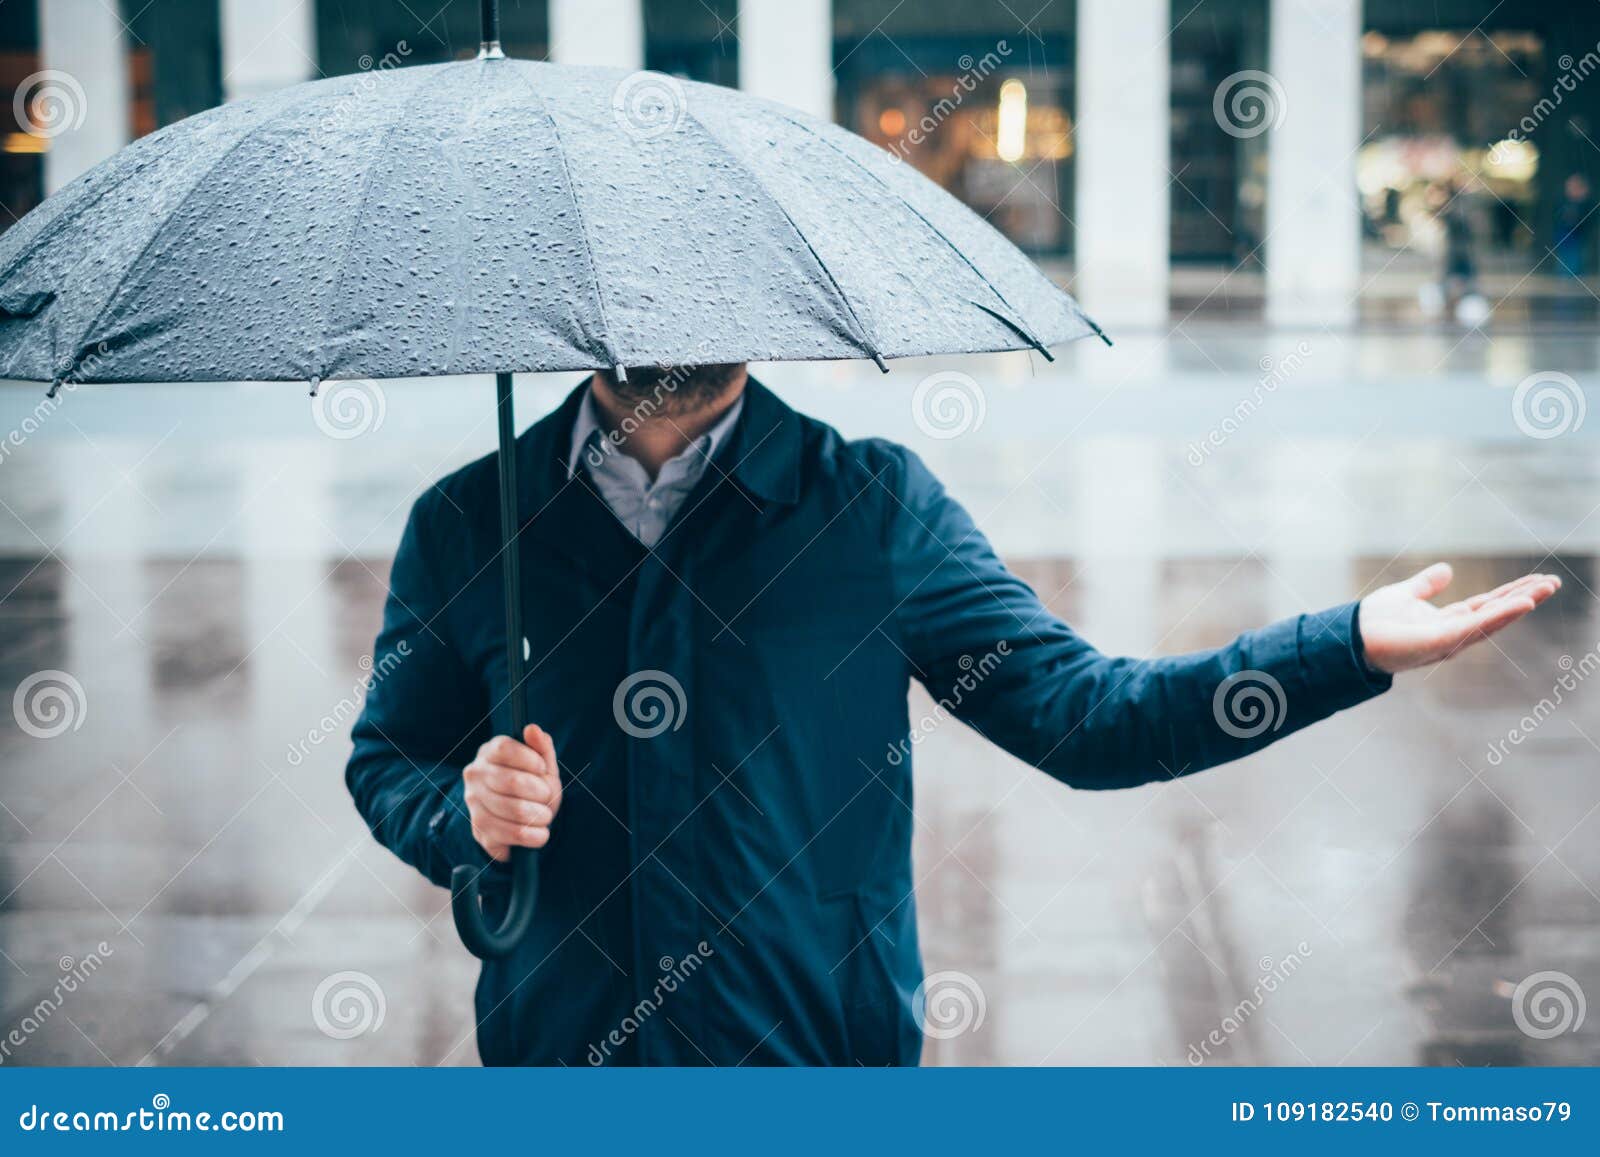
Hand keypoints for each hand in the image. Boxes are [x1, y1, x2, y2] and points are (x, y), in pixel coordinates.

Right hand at [463, 724, 562, 861]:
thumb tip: (532, 729)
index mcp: (489, 753)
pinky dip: (535, 836)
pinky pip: (513, 834)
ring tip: (545, 815)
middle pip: (512, 782)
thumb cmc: (533, 785)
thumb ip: (541, 747)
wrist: (524, 819)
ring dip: (540, 815)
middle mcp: (475, 775)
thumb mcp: (542, 765)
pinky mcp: (480, 829)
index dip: (529, 759)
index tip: (542, 769)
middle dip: (541, 792)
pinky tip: (540, 833)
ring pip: (515, 810)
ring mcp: (474, 803)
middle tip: (547, 797)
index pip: (504, 749)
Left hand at [1358, 562, 1560, 673]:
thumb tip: (1448, 570)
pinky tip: (1521, 604)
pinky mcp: (1440, 641)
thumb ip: (1427, 584)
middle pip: (1496, 613)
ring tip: (1544, 590)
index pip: (1487, 605)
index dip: (1512, 593)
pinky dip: (1499, 616)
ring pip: (1492, 621)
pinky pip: (1475, 627)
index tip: (1537, 580)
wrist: (1349, 636)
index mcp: (1448, 621)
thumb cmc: (1373, 621)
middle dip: (1524, 598)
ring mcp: (1449, 639)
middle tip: (1553, 583)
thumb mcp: (1406, 594)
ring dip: (1519, 605)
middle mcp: (1454, 633)